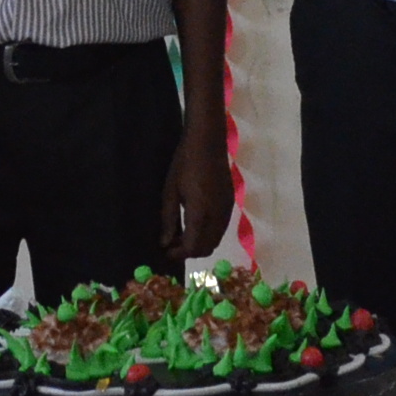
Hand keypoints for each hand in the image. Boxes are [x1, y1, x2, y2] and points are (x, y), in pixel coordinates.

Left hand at [163, 122, 233, 260]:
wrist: (208, 142)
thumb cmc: (184, 163)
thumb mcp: (170, 191)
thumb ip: (169, 219)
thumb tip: (165, 243)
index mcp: (200, 213)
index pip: (193, 246)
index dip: (179, 254)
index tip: (166, 251)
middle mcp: (218, 216)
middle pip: (207, 248)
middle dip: (189, 251)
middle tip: (172, 244)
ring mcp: (227, 211)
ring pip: (216, 240)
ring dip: (200, 243)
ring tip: (181, 234)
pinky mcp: (230, 204)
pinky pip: (221, 229)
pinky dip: (208, 234)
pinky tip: (194, 223)